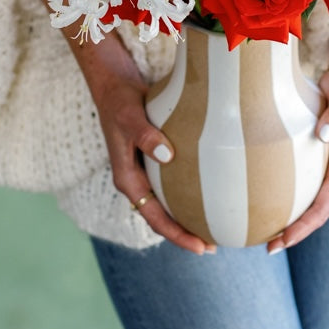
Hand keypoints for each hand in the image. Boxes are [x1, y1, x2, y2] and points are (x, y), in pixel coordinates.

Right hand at [61, 27, 215, 255]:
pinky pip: (172, 182)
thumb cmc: (118, 99)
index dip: (177, 235)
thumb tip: (167, 156)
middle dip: (186, 233)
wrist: (113, 81)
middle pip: (162, 217)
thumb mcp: (129, 116)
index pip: (154, 218)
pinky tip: (209, 188)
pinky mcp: (154, 156)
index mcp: (127, 179)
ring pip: (168, 202)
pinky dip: (188, 191)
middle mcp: (136, 179)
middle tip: (215, 245)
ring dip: (187, 214)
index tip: (201, 247)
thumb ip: (145, 135)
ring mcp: (144, 169)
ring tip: (214, 223)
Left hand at [266, 2, 328, 253]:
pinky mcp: (327, 165)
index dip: (305, 225)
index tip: (283, 239)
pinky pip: (312, 192)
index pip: (325, 204)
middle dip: (297, 232)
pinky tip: (275, 209)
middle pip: (320, 213)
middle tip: (268, 248)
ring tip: (268, 238)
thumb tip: (325, 134)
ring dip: (296, 223)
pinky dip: (297, 205)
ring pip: (316, 206)